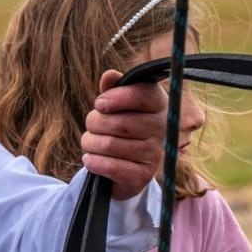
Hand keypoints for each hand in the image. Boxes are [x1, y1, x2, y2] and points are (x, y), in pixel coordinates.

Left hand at [81, 69, 168, 199]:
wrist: (130, 166)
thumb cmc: (122, 126)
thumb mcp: (117, 105)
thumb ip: (113, 89)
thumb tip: (109, 76)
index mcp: (158, 104)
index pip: (140, 95)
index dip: (115, 98)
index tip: (99, 104)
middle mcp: (161, 129)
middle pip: (119, 122)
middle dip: (95, 122)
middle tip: (91, 125)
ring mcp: (155, 154)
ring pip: (110, 144)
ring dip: (90, 143)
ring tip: (89, 142)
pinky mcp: (144, 175)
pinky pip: (111, 166)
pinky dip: (94, 162)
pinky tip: (90, 159)